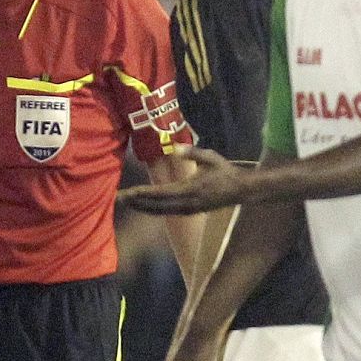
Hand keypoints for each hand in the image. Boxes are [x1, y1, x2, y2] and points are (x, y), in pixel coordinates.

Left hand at [117, 148, 251, 215]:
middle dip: (136, 202)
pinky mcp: (189, 212)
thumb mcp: (211, 158)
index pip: (161, 193)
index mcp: (190, 189)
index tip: (128, 192)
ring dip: (142, 208)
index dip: (143, 194)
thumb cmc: (226, 172)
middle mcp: (186, 203)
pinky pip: (166, 213)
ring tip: (126, 202)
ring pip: (160, 212)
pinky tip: (142, 206)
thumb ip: (193, 153)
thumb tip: (175, 148)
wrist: (242, 191)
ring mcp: (187, 210)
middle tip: (118, 198)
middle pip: (156, 206)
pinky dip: (152, 210)